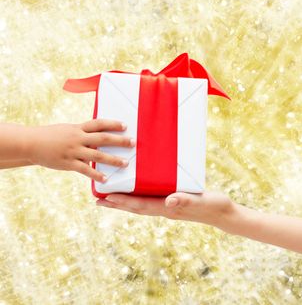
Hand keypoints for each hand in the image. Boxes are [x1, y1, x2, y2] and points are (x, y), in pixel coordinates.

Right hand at [27, 119, 134, 181]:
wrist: (31, 143)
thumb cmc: (50, 136)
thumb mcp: (67, 129)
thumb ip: (81, 133)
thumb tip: (96, 137)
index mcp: (78, 128)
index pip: (99, 123)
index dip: (113, 124)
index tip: (125, 125)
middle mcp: (78, 138)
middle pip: (103, 138)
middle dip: (119, 140)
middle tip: (133, 143)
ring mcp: (73, 151)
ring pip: (97, 155)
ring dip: (113, 159)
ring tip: (125, 163)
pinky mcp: (68, 163)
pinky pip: (85, 170)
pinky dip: (97, 175)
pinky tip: (106, 179)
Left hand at [96, 191, 234, 228]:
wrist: (223, 213)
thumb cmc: (212, 206)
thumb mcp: (200, 201)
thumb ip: (185, 200)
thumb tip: (168, 201)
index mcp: (167, 208)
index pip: (140, 205)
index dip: (123, 202)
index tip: (107, 197)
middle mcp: (164, 209)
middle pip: (135, 207)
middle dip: (117, 204)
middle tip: (98, 201)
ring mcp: (167, 207)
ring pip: (141, 205)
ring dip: (124, 203)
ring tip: (110, 198)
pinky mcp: (172, 204)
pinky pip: (150, 200)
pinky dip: (138, 198)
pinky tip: (136, 193)